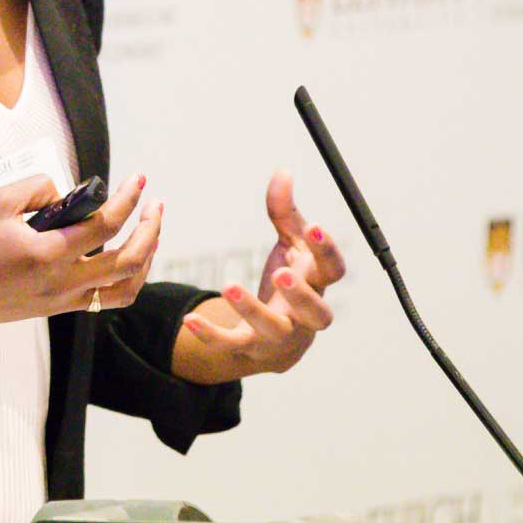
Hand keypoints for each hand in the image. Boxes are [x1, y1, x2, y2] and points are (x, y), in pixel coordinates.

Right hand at [0, 172, 162, 336]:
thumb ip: (38, 188)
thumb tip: (67, 193)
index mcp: (47, 253)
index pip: (105, 225)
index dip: (127, 200)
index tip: (138, 180)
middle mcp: (61, 282)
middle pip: (128, 260)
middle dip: (150, 230)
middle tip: (154, 206)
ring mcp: (62, 300)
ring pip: (125, 288)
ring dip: (146, 259)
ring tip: (150, 233)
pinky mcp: (57, 308)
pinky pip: (106, 299)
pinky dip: (125, 279)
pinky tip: (125, 258)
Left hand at [170, 170, 345, 383]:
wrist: (274, 340)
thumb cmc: (287, 285)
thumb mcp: (290, 247)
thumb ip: (285, 213)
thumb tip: (282, 173)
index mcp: (317, 286)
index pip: (332, 271)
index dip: (327, 251)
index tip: (315, 227)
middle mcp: (305, 317)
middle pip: (316, 313)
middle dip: (300, 295)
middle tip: (281, 273)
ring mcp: (279, 337)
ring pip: (273, 331)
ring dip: (253, 311)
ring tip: (230, 286)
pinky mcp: (249, 350)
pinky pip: (230, 345)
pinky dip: (210, 335)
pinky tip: (189, 319)